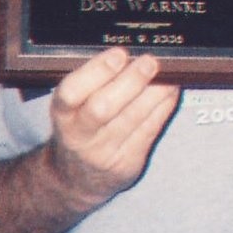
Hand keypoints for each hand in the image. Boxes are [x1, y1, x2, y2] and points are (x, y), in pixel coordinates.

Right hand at [45, 48, 181, 211]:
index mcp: (63, 113)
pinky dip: (163, 107)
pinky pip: (149, 130)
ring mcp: (103, 153)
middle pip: (103, 108)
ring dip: (154, 93)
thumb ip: (94, 82)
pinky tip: (170, 92)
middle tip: (149, 62)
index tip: (119, 54)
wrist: (76, 177)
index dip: (96, 72)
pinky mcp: (126, 163)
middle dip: (130, 81)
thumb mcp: (73, 107)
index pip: (71, 93)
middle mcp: (79, 135)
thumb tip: (130, 54)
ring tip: (167, 74)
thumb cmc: (79, 129)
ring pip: (132, 119)